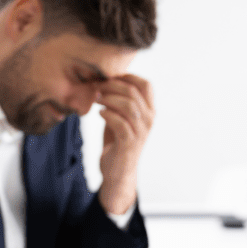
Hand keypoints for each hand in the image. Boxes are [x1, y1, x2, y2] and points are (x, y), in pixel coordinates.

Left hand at [97, 74, 153, 215]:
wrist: (118, 171)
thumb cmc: (117, 141)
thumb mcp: (121, 116)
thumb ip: (119, 100)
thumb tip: (107, 79)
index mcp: (149, 111)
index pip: (146, 84)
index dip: (127, 77)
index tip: (109, 78)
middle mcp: (149, 120)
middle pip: (134, 92)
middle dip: (112, 85)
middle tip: (97, 86)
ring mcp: (141, 132)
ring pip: (128, 105)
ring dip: (108, 98)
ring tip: (96, 99)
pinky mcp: (129, 143)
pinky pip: (120, 122)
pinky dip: (107, 114)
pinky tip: (99, 113)